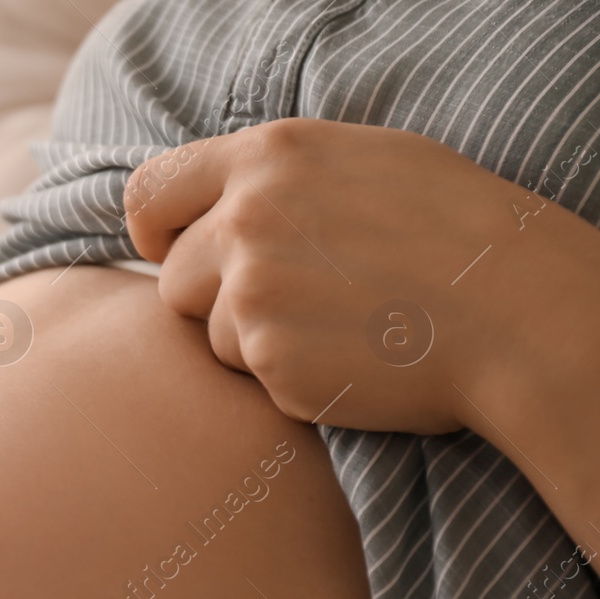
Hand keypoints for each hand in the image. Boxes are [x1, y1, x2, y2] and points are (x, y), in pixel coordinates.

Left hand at [122, 118, 599, 434]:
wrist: (513, 309)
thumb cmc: (454, 230)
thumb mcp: (362, 164)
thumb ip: (277, 179)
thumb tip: (214, 202)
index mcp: (267, 157)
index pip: (151, 191)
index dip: (150, 229)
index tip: (159, 249)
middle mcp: (246, 220)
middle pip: (173, 278)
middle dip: (213, 299)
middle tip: (291, 305)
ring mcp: (252, 293)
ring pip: (210, 334)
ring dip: (254, 341)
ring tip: (337, 325)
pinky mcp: (270, 359)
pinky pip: (252, 376)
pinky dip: (289, 376)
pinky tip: (349, 356)